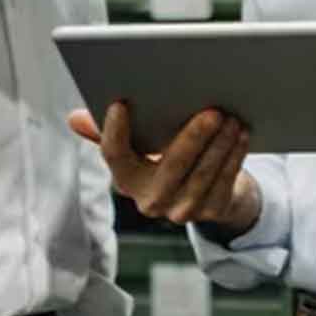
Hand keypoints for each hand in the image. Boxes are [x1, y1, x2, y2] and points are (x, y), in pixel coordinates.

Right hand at [69, 104, 260, 236]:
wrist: (205, 193)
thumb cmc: (166, 161)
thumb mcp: (139, 149)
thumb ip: (109, 133)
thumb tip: (75, 118)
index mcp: (126, 179)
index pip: (113, 155)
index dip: (113, 131)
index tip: (120, 103)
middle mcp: (151, 200)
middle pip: (171, 166)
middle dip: (192, 138)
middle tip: (210, 110)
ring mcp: (181, 210)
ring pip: (203, 174)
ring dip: (220, 145)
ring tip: (230, 117)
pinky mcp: (210, 212)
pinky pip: (225, 182)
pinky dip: (234, 156)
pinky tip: (241, 134)